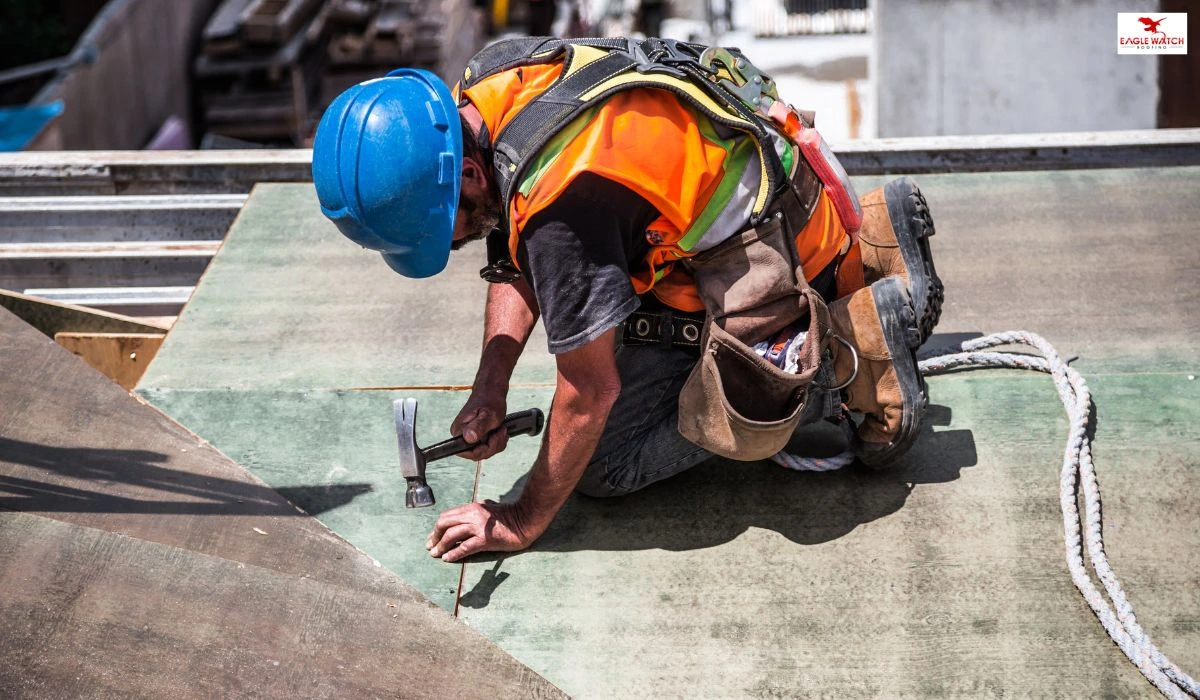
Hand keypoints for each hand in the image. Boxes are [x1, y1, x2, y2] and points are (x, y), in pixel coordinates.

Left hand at [425, 500, 540, 561]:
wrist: (525, 521)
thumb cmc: (509, 516)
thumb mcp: (489, 508)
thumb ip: (476, 511)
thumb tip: (465, 516)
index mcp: (472, 507)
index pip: (447, 516)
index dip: (437, 528)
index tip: (432, 537)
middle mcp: (472, 515)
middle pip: (444, 523)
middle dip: (434, 536)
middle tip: (430, 546)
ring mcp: (478, 527)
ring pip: (451, 535)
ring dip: (440, 546)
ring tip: (435, 554)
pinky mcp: (485, 539)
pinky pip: (464, 547)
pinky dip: (453, 554)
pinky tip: (448, 559)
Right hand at [451, 389, 507, 459]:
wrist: (491, 391)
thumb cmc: (490, 400)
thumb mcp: (489, 415)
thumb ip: (479, 427)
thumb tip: (468, 437)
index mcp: (459, 431)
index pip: (467, 453)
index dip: (483, 450)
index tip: (493, 437)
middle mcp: (460, 436)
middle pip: (477, 454)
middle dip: (493, 446)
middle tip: (501, 431)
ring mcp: (467, 437)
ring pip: (484, 452)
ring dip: (497, 443)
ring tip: (501, 429)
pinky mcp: (475, 437)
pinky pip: (487, 448)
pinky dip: (497, 442)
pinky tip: (500, 431)